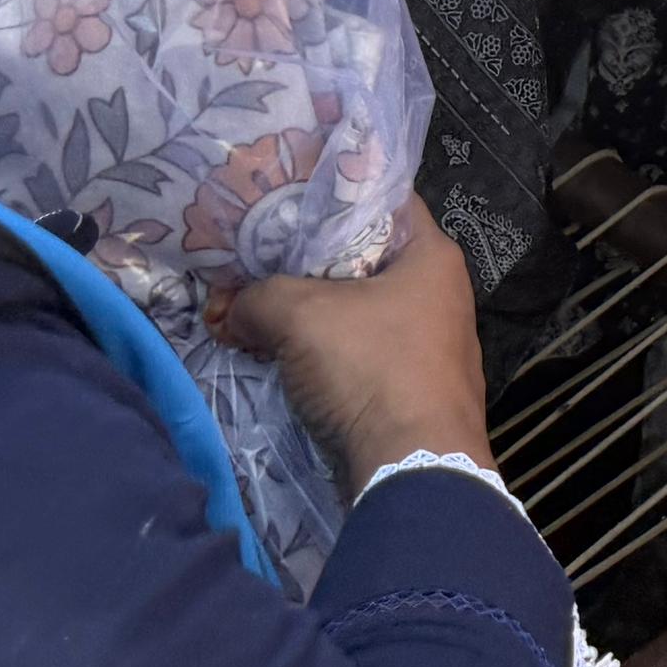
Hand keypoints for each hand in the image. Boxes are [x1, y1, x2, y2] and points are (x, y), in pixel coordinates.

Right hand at [219, 203, 492, 498]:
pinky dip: (320, 354)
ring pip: (354, 312)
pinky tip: (277, 355)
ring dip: (307, 316)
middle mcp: (438, 293)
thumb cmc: (371, 369)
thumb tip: (228, 308)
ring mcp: (428, 344)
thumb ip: (258, 296)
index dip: (328, 197)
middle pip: (361, 260)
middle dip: (304, 264)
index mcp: (432, 255)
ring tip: (251, 309)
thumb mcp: (301, 316)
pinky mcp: (409, 389)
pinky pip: (357, 355)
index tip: (280, 199)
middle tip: (252, 260)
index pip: (379, 201)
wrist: (413, 469)